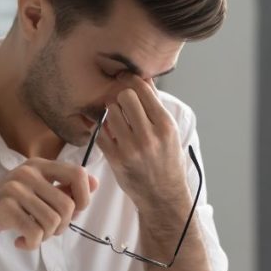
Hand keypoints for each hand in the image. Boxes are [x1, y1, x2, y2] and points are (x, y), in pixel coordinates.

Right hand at [0, 159, 97, 250]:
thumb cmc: (4, 208)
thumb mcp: (34, 193)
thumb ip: (62, 188)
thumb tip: (95, 183)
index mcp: (37, 165)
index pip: (78, 174)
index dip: (84, 197)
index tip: (73, 212)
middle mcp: (27, 172)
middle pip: (68, 205)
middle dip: (62, 226)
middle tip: (46, 231)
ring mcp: (15, 188)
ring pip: (53, 221)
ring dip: (46, 236)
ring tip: (32, 235)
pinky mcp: (6, 208)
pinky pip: (36, 232)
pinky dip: (32, 244)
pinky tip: (20, 242)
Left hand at [95, 75, 189, 215]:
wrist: (163, 194)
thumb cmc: (167, 159)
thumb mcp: (169, 130)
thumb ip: (155, 104)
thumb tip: (143, 77)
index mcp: (165, 125)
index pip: (142, 89)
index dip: (131, 81)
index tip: (126, 80)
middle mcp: (149, 136)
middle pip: (124, 97)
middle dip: (121, 96)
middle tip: (121, 102)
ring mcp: (131, 149)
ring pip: (110, 113)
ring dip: (111, 112)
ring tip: (117, 119)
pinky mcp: (116, 159)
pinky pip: (101, 133)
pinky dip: (103, 130)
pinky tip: (111, 133)